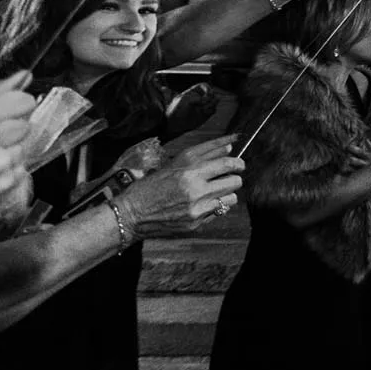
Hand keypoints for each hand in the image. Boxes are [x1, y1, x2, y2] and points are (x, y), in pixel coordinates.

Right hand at [0, 73, 34, 213]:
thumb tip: (23, 77)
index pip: (24, 102)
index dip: (15, 106)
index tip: (5, 111)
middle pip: (26, 125)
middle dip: (10, 129)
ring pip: (25, 148)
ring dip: (9, 151)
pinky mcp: (3, 187)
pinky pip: (22, 170)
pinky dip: (8, 171)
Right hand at [113, 135, 242, 234]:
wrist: (131, 214)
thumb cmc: (151, 186)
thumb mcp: (174, 163)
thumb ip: (205, 152)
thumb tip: (230, 145)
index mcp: (189, 173)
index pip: (228, 164)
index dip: (238, 163)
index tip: (238, 164)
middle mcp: (196, 192)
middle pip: (235, 182)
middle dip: (232, 178)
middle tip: (224, 178)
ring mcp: (196, 210)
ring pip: (230, 199)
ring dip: (225, 194)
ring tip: (211, 192)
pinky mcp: (195, 224)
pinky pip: (218, 212)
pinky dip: (213, 207)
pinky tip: (199, 204)